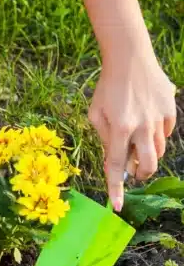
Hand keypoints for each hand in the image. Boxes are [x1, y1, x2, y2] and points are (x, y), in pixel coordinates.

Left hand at [88, 46, 176, 210]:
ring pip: (158, 151)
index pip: (115, 166)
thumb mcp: (95, 113)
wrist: (130, 58)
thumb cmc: (107, 88)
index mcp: (118, 128)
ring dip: (146, 154)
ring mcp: (159, 118)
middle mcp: (141, 126)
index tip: (117, 207)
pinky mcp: (171, 110)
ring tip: (135, 139)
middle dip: (139, 174)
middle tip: (133, 171)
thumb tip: (116, 161)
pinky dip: (157, 135)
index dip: (115, 189)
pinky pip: (166, 133)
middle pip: (147, 165)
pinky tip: (147, 122)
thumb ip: (104, 138)